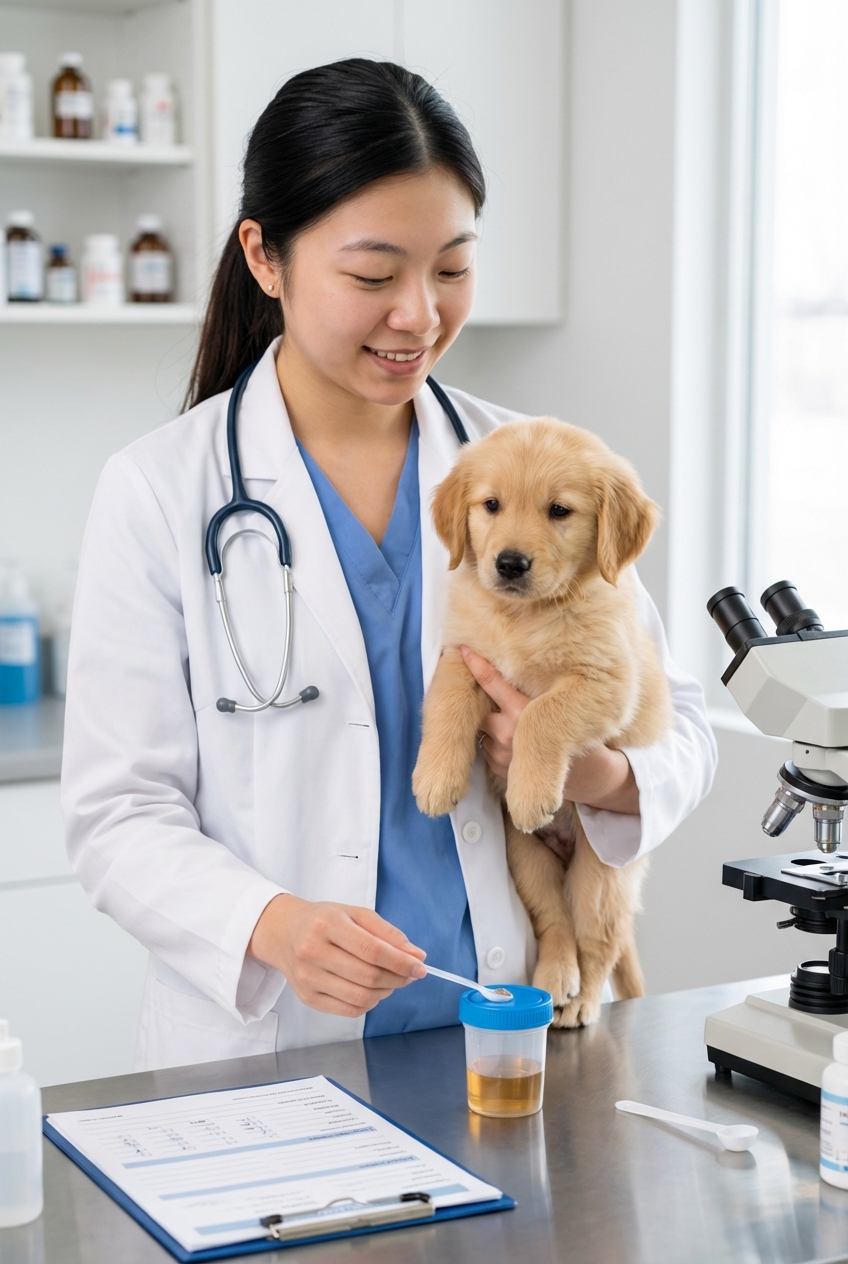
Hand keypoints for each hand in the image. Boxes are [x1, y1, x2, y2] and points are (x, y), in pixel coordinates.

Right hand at [247, 894, 426, 1017]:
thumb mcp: (356, 914)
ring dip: (386, 992)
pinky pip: (350, 1010)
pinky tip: (372, 990)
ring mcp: (307, 978)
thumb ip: (388, 933)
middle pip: (368, 976)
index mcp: (327, 924)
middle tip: (409, 974)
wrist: (284, 932)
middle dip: (398, 978)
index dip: (401, 962)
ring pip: (361, 997)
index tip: (420, 967)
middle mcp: (312, 951)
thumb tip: (417, 956)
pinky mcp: (307, 998)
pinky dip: (370, 1003)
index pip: (372, 950)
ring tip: (390, 980)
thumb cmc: (325, 921)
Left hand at [460, 645, 639, 814]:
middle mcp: (510, 734)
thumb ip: (536, 685)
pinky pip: (486, 745)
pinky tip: (513, 737)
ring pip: (483, 725)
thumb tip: (516, 658)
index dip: (477, 665)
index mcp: (526, 713)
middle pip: (480, 707)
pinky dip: (493, 737)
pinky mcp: (498, 767)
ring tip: (510, 718)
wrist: (586, 773)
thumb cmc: (575, 729)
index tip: (463, 650)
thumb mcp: (561, 702)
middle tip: (490, 691)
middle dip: (482, 699)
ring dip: (490, 719)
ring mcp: (501, 754)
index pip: (493, 683)